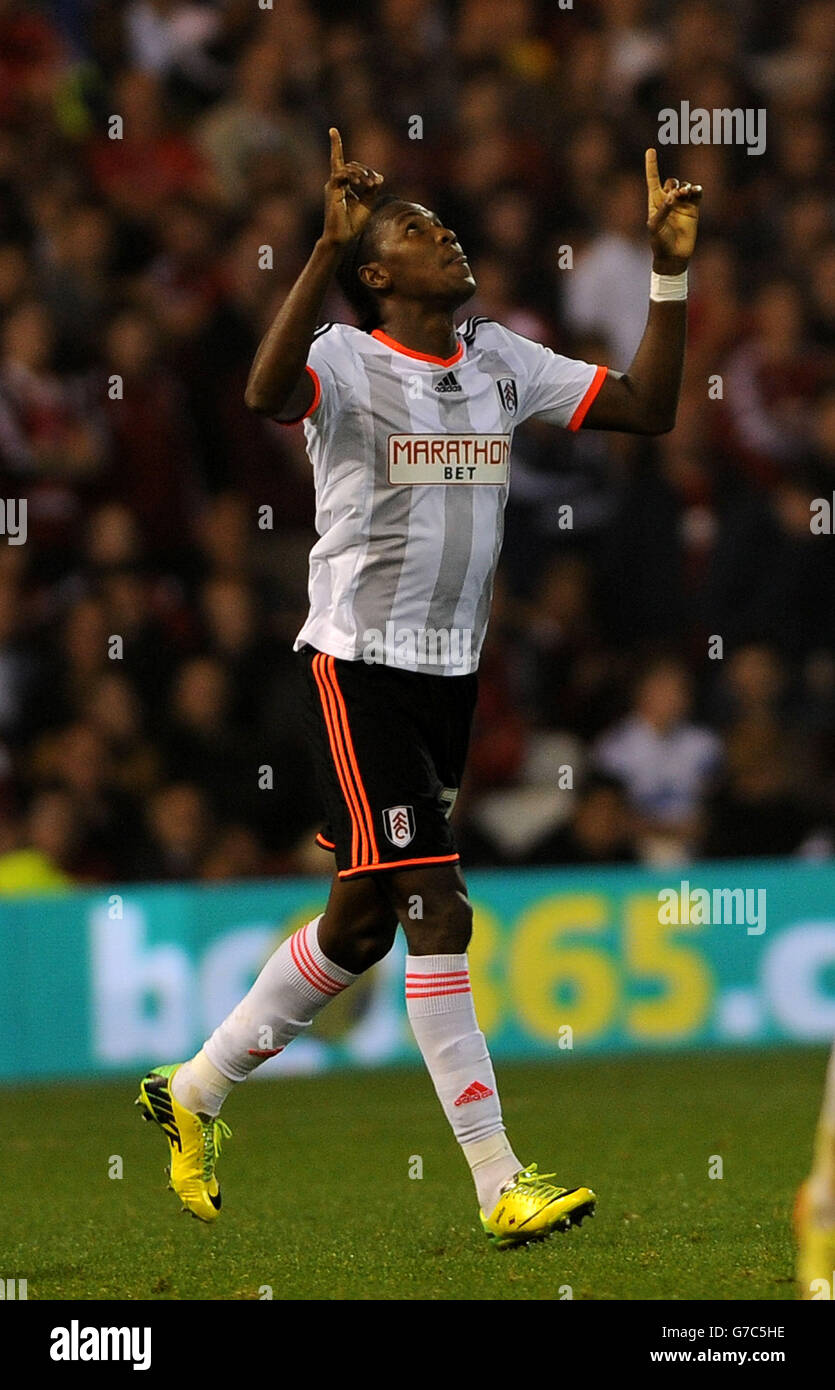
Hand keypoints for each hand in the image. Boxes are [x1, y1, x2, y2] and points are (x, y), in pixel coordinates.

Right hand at [321, 127, 383, 247]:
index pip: (340, 162)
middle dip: (365, 171)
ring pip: (347, 168)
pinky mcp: (331, 190)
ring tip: (371, 184)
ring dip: (362, 173)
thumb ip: (372, 189)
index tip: (332, 130)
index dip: (336, 145)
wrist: (342, 238)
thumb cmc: (353, 224)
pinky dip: (353, 176)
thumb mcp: (368, 203)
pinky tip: (361, 183)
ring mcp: (332, 185)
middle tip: (375, 183)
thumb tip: (379, 176)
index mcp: (342, 185)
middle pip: (351, 165)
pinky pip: (341, 174)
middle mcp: (335, 183)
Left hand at [645, 148, 701, 273]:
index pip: (653, 180)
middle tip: (676, 196)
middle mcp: (668, 200)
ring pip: (685, 186)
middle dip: (674, 184)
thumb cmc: (659, 243)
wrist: (674, 256)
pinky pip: (697, 193)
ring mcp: (681, 204)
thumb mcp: (655, 227)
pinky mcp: (693, 209)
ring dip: (686, 188)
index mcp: (655, 202)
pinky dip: (697, 190)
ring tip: (685, 196)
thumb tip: (672, 196)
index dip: (652, 165)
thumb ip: (662, 210)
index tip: (650, 150)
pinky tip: (695, 192)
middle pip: (672, 181)